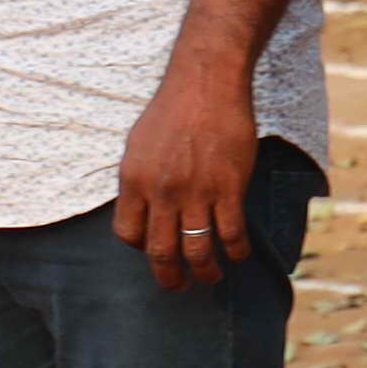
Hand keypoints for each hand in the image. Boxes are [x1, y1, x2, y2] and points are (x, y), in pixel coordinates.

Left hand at [111, 53, 261, 294]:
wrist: (205, 82)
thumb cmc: (171, 110)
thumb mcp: (138, 145)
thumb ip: (138, 180)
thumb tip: (141, 208)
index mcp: (134, 181)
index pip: (128, 234)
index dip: (140, 249)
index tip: (154, 249)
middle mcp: (161, 192)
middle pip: (161, 252)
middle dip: (170, 277)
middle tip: (179, 285)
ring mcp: (196, 191)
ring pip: (198, 251)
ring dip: (205, 272)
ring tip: (210, 276)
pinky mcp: (228, 187)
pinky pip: (231, 233)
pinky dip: (235, 251)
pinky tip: (238, 254)